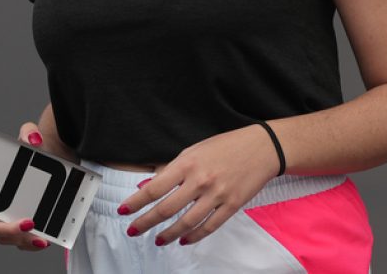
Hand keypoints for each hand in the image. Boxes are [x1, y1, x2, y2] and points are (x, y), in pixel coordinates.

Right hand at [0, 122, 62, 250]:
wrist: (53, 162)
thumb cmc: (32, 152)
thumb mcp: (29, 137)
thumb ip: (28, 132)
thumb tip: (33, 139)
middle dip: (10, 232)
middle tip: (29, 223)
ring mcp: (12, 222)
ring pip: (13, 240)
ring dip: (25, 241)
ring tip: (41, 237)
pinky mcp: (28, 229)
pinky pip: (27, 243)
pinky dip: (35, 244)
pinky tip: (47, 239)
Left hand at [115, 124, 278, 246]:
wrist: (262, 148)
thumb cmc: (226, 146)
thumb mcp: (194, 150)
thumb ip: (172, 169)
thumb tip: (150, 185)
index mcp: (187, 163)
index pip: (154, 187)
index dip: (136, 201)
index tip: (124, 210)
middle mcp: (200, 180)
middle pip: (166, 208)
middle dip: (145, 222)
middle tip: (133, 230)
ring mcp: (217, 195)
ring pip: (187, 222)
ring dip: (168, 234)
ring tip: (157, 240)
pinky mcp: (232, 206)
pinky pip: (209, 226)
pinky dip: (194, 236)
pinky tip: (184, 240)